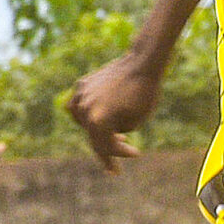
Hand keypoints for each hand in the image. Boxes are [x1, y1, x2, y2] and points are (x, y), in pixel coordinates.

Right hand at [66, 56, 164, 172]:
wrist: (142, 65)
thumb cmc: (144, 95)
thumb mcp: (134, 123)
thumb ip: (115, 134)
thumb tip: (107, 136)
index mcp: (98, 122)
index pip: (106, 148)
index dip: (120, 155)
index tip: (135, 154)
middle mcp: (85, 110)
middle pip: (93, 137)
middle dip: (109, 148)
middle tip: (118, 158)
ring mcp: (81, 96)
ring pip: (83, 122)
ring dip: (96, 131)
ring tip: (114, 134)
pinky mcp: (82, 85)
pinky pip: (80, 105)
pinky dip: (87, 114)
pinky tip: (98, 117)